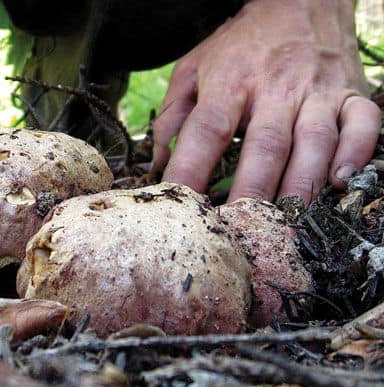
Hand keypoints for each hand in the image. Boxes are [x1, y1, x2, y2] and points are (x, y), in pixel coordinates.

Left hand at [153, 0, 380, 204]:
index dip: (192, 168)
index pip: (207, 129)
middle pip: (265, 144)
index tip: (179, 203)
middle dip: (251, 191)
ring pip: (314, 142)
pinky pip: (363, 124)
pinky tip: (341, 182)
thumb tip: (158, 163)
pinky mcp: (352, 93)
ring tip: (284, 222)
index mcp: (231, 80)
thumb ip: (173, 115)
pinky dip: (356, 153)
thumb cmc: (239, 45)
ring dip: (300, 185)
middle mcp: (277, 86)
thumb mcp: (193, 67)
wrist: (299, 1)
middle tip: (239, 229)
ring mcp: (318, 90)